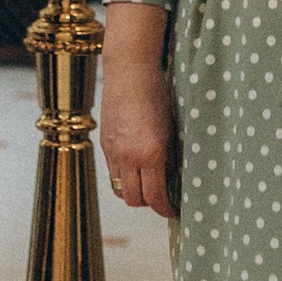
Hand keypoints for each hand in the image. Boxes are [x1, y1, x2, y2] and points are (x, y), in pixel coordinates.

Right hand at [101, 3, 178, 214]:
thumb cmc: (159, 93)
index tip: (177, 211)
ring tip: (149, 184)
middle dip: (150, 204)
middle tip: (165, 198)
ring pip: (120, 189)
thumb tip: (174, 179)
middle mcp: (128, 157)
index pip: (156, 198)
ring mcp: (112, 151)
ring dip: (134, 192)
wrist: (131, 69)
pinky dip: (124, 176)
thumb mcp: (172, 128)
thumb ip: (171, 157)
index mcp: (150, 154)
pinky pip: (112, 172)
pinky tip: (136, 166)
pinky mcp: (104, 144)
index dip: (167, 210)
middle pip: (135, 200)